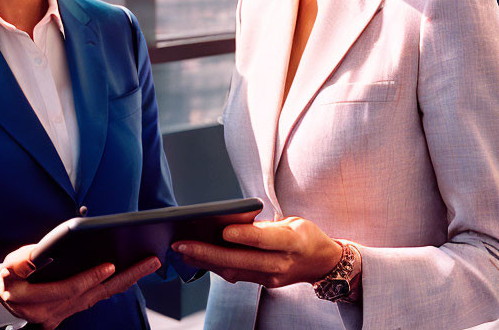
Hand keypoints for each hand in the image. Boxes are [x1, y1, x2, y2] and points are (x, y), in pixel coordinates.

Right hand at [0, 244, 161, 328]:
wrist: (5, 300)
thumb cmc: (9, 278)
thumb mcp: (8, 266)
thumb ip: (22, 262)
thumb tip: (38, 256)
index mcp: (36, 300)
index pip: (69, 290)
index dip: (90, 278)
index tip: (110, 265)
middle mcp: (53, 313)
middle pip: (93, 295)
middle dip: (123, 278)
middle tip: (147, 262)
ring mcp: (63, 316)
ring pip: (98, 298)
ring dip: (124, 282)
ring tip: (146, 265)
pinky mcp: (69, 313)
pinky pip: (95, 300)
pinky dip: (112, 287)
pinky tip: (128, 275)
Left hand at [171, 216, 341, 287]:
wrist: (322, 262)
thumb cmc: (304, 235)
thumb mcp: (291, 221)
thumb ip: (263, 223)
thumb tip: (229, 219)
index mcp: (292, 241)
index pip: (264, 239)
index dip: (244, 235)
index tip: (222, 230)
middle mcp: (281, 262)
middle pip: (241, 259)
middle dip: (208, 253)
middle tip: (182, 245)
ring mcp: (272, 277)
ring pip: (234, 271)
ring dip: (205, 262)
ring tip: (181, 251)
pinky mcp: (264, 283)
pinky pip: (236, 276)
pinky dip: (215, 267)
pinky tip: (197, 259)